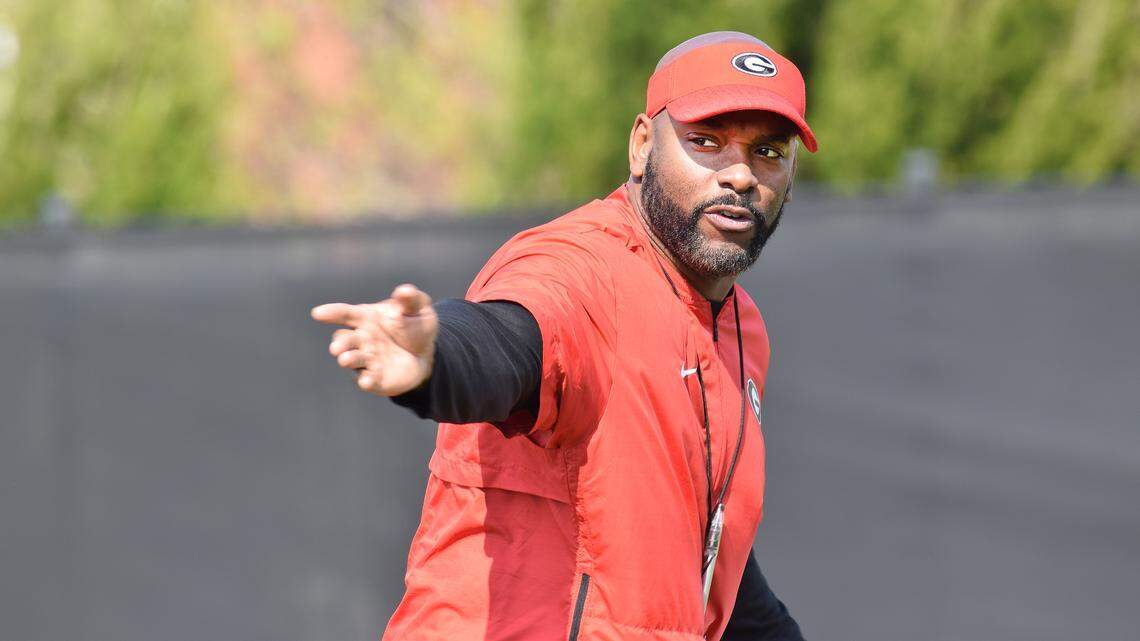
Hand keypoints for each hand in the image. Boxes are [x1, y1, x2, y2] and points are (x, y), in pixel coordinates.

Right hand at [311, 283, 437, 395]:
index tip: (318, 313)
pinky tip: (367, 380)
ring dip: (349, 360)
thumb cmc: (415, 326)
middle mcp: (362, 339)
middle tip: (337, 347)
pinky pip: (367, 380)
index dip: (331, 313)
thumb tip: (404, 291)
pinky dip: (366, 381)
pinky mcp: (376, 379)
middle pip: (344, 340)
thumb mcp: (418, 309)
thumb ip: (410, 299)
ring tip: (345, 360)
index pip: (345, 314)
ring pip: (352, 360)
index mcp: (366, 318)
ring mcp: (367, 360)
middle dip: (340, 343)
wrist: (426, 354)